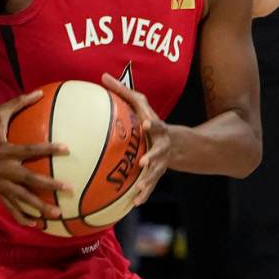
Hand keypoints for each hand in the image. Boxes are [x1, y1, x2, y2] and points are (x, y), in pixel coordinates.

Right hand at [0, 90, 69, 227]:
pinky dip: (23, 216)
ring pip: (21, 198)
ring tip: (58, 214)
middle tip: (68, 189)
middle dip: (49, 185)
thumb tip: (39, 92)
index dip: (47, 149)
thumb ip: (19, 103)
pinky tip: (38, 224)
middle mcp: (2, 168)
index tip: (66, 148)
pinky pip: (11, 206)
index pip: (29, 150)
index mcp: (4, 149)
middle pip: (28, 179)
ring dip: (40, 207)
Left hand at [101, 73, 169, 205]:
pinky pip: (151, 185)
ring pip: (155, 173)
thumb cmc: (148, 118)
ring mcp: (161, 161)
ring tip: (139, 189)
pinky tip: (134, 204)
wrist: (175, 142)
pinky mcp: (158, 174)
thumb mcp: (140, 104)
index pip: (155, 124)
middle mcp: (161, 145)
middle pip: (159, 152)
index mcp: (156, 127)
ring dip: (148, 181)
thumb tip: (102, 75)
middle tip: (143, 162)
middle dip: (152, 157)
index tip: (144, 125)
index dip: (151, 124)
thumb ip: (122, 91)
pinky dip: (144, 194)